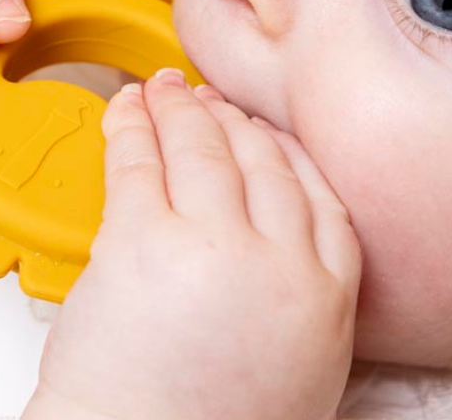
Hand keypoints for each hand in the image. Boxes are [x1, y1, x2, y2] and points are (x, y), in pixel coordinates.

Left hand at [24, 69, 361, 419]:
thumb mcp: (297, 364)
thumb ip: (301, 291)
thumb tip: (271, 229)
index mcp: (325, 297)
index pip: (315, 192)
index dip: (280, 149)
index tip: (257, 129)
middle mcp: (277, 262)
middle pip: (256, 158)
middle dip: (226, 118)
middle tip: (203, 98)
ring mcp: (209, 245)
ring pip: (199, 147)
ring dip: (177, 107)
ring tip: (160, 88)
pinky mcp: (140, 241)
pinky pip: (138, 161)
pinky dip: (131, 125)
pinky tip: (126, 108)